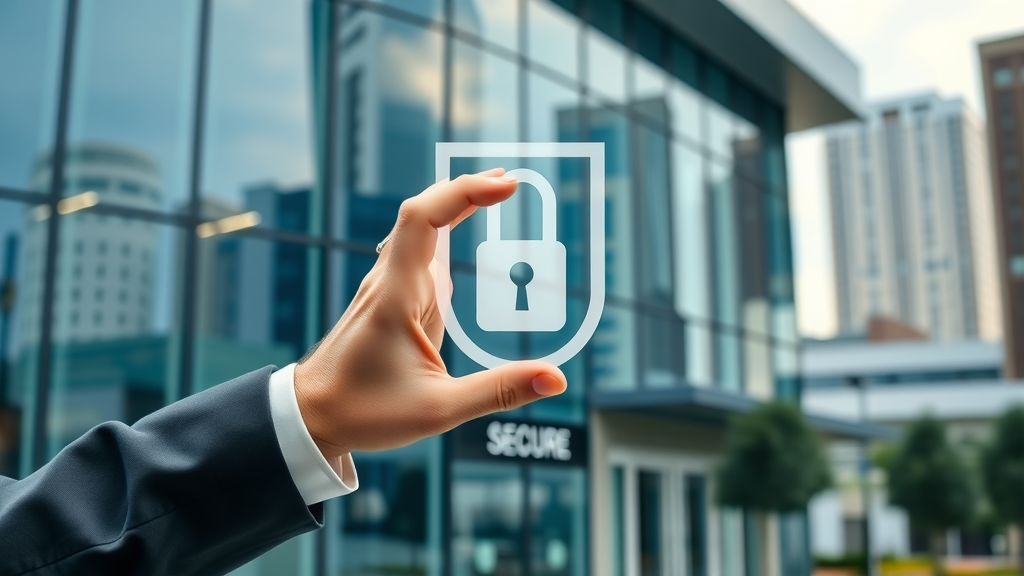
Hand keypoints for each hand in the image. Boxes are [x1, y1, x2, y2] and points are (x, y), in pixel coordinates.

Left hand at [293, 169, 567, 460]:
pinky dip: (447, 232)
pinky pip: (421, 252)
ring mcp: (387, 286)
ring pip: (420, 229)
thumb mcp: (439, 410)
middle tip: (512, 181)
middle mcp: (389, 280)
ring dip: (456, 205)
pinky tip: (467, 234)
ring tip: (500, 192)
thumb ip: (498, 391)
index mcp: (395, 296)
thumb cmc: (364, 412)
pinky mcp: (391, 298)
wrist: (310, 416)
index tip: (504, 186)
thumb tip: (555, 378)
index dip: (462, 192)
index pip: (422, 219)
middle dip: (467, 189)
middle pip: (424, 212)